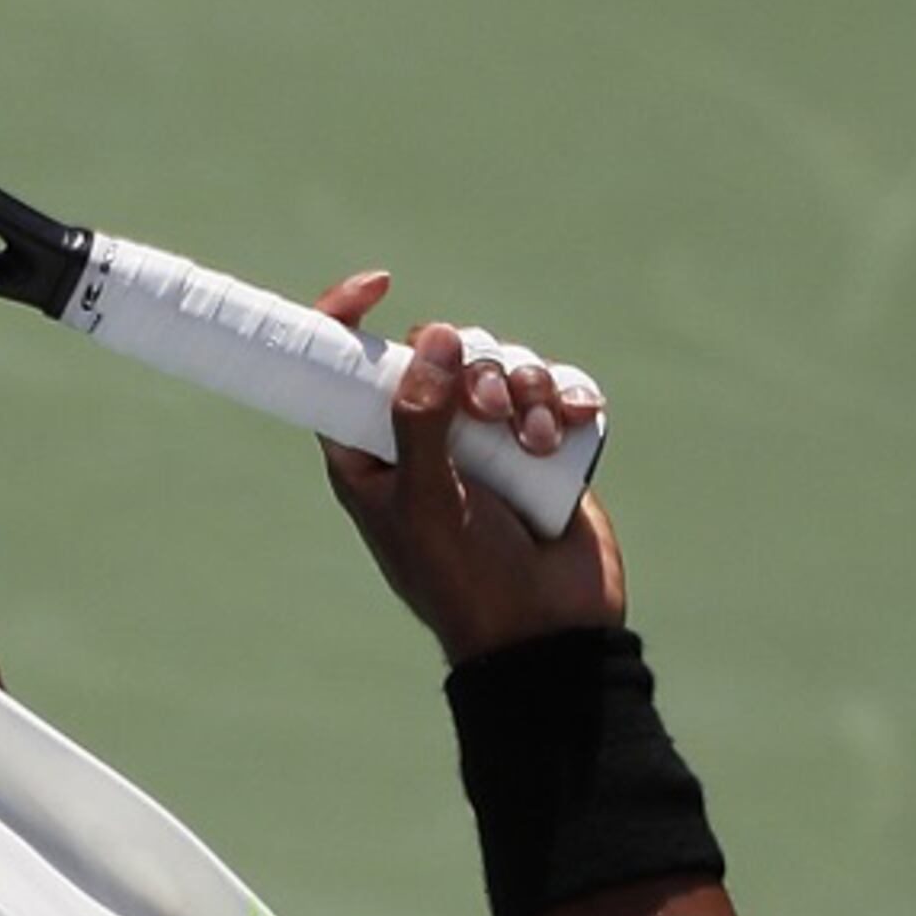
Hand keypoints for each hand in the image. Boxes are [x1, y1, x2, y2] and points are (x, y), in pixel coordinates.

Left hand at [309, 273, 625, 666]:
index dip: (349, 316)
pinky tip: (571, 424)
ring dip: (524, 386)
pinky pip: (552, 385)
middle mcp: (425, 433)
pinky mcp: (541, 441)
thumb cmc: (466, 579)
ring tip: (535, 441)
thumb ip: (421, 420)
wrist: (548, 633)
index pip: (344, 366)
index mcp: (371, 448)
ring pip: (500, 361)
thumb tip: (433, 336)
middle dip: (471, 367)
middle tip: (488, 411)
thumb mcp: (428, 502)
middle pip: (439, 351)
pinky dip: (563, 396)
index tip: (379, 283)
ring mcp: (487, 436)